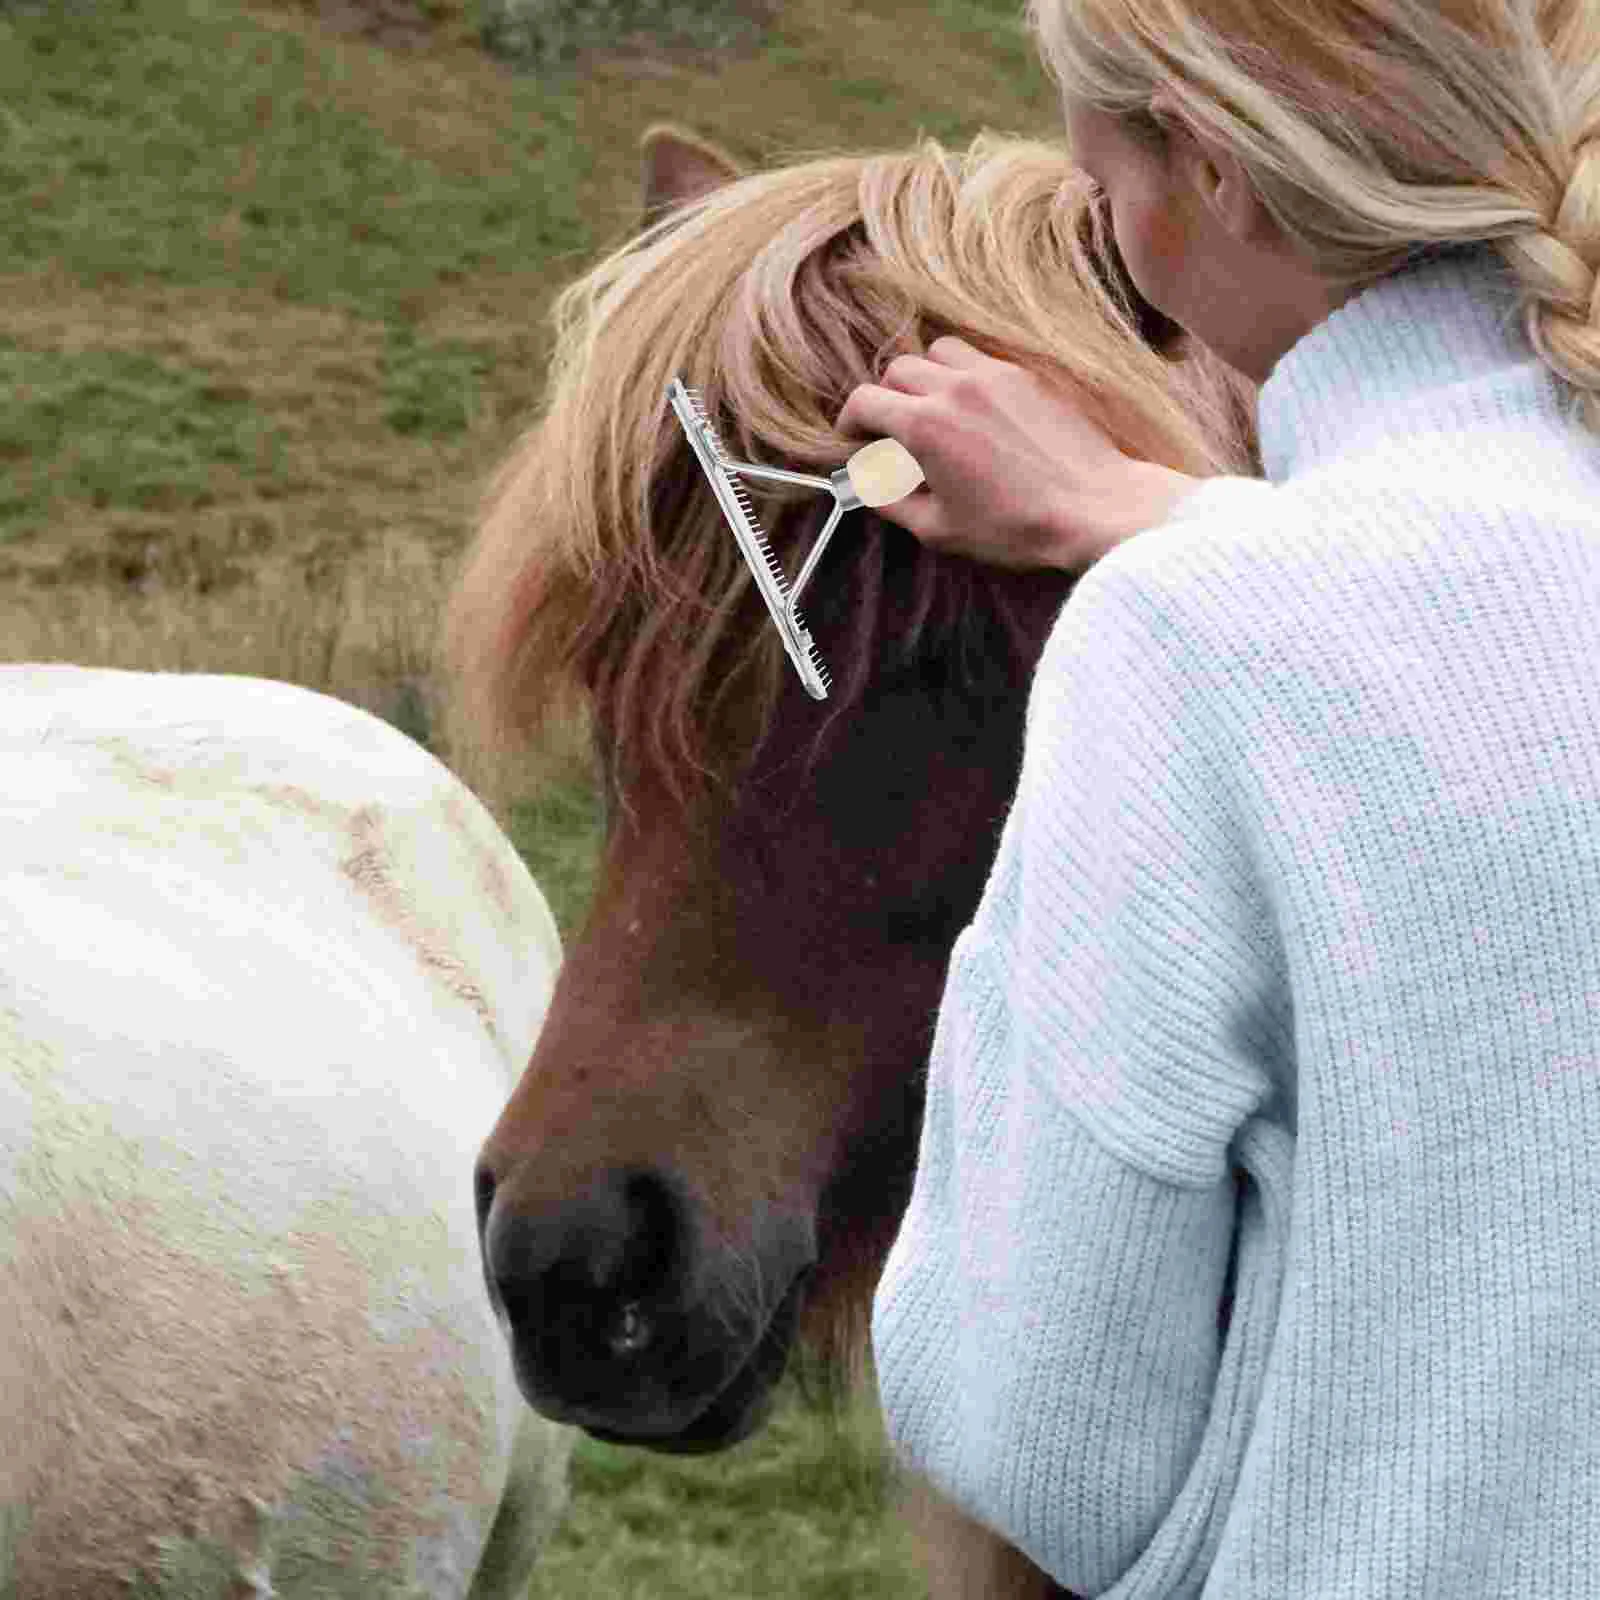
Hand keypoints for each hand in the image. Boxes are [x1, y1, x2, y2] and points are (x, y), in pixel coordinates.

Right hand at [835, 337, 1200, 570]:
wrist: (1093, 509)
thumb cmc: (1016, 528)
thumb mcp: (940, 530)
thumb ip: (893, 502)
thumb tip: (869, 485)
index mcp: (925, 427)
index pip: (866, 400)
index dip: (851, 421)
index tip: (854, 439)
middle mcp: (955, 389)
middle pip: (898, 370)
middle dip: (886, 398)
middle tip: (892, 431)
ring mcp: (994, 376)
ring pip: (939, 352)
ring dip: (925, 376)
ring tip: (933, 409)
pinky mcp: (1027, 377)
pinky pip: (980, 358)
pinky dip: (964, 375)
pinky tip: (975, 410)